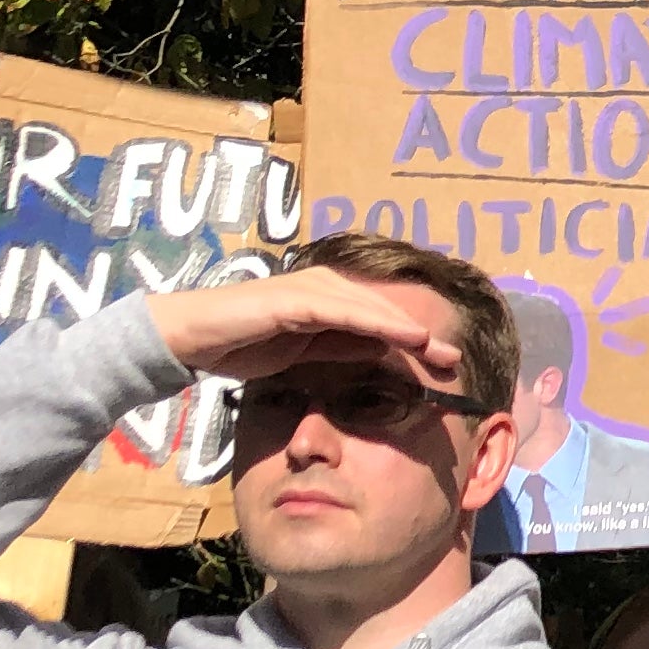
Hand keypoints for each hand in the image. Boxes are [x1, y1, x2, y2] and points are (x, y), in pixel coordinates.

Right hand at [148, 270, 462, 388]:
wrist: (193, 338)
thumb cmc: (245, 344)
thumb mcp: (306, 351)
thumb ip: (342, 347)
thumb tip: (382, 352)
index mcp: (328, 299)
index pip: (381, 319)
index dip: (414, 338)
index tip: (445, 361)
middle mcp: (324, 287)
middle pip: (384, 310)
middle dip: (421, 335)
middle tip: (455, 358)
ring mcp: (309, 289)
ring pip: (371, 308)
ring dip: (407, 328)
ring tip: (438, 349)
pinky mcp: (294, 299)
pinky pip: (344, 311)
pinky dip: (377, 323)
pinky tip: (404, 336)